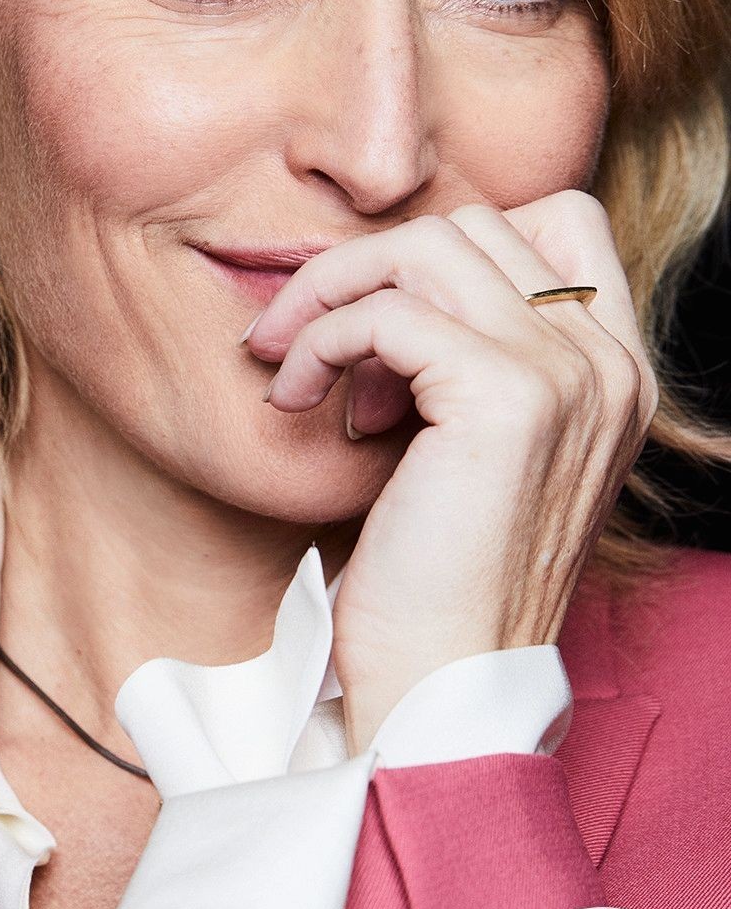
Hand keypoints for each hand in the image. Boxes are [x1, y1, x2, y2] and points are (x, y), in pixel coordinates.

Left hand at [242, 192, 658, 754]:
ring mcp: (568, 376)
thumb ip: (467, 360)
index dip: (451, 247)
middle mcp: (608, 364)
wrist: (442, 686)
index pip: (557, 222)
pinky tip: (295, 397)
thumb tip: (385, 289)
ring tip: (295, 366)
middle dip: (366, 266)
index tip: (379, 318)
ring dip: (332, 292)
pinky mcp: (507, 400)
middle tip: (306, 340)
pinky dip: (320, 339)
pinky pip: (386, 311)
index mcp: (614, 372)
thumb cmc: (437, 576)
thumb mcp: (470, 447)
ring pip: (425, 246)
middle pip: (474, 222)